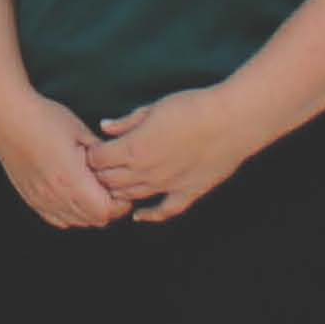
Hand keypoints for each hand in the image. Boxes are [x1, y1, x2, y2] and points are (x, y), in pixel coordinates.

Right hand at [0, 90, 122, 231]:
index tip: (123, 188)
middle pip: (95, 220)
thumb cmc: (45, 119)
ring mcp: (41, 199)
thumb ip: (102, 156)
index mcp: (73, 180)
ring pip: (77, 222)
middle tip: (113, 189)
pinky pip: (57, 219)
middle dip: (110, 208)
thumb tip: (117, 167)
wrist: (7, 117)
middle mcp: (56, 195)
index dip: (121, 203)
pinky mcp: (31, 198)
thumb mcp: (82, 132)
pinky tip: (73, 197)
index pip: (107, 211)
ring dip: (90, 212)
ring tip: (94, 192)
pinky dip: (70, 214)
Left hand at [85, 85, 260, 222]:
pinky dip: (149, 216)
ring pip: (131, 197)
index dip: (93, 154)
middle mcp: (145, 172)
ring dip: (120, 192)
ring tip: (118, 183)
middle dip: (101, 174)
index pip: (97, 160)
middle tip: (104, 166)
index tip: (97, 148)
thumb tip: (105, 127)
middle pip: (109, 181)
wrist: (231, 120)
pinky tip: (139, 216)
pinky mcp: (188, 193)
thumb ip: (126, 122)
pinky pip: (163, 212)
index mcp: (133, 148)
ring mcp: (166, 186)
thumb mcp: (153, 108)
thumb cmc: (192, 107)